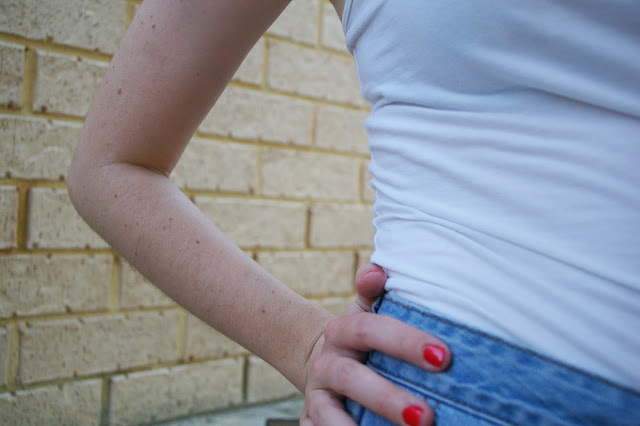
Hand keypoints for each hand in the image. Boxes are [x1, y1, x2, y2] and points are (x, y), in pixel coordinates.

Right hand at [300, 264, 450, 425]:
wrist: (330, 369)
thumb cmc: (366, 341)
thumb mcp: (369, 313)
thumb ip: (375, 292)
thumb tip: (378, 272)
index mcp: (343, 331)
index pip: (370, 330)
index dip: (404, 341)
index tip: (443, 357)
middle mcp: (327, 363)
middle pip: (350, 377)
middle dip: (387, 397)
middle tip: (426, 417)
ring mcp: (317, 396)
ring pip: (329, 412)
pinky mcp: (311, 422)